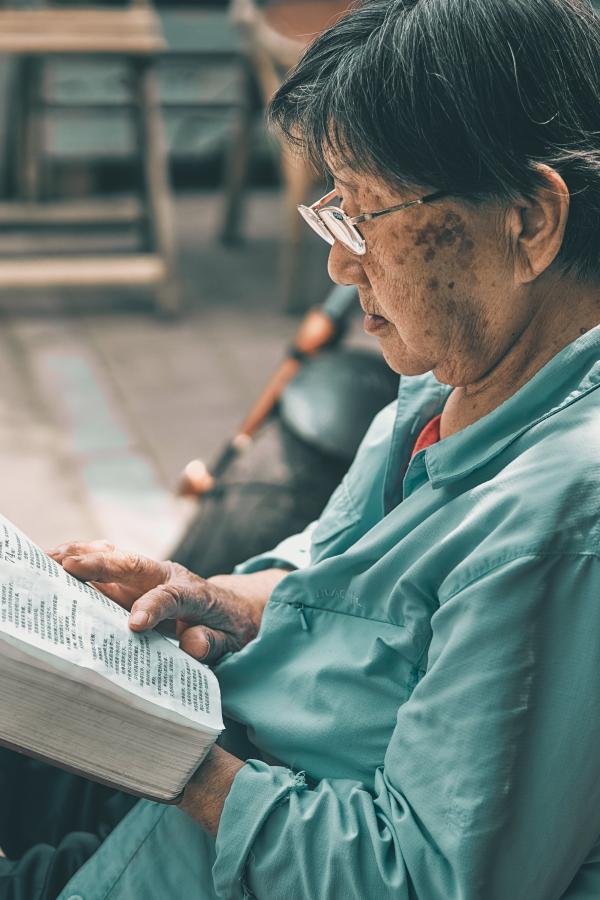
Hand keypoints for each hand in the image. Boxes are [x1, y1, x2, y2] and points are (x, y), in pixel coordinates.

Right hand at [48, 541, 266, 663]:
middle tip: (68, 567)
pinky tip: (55, 561)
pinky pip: (105, 565)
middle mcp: (167, 576)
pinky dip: (80, 560)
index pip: (172, 596)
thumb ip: (212, 641)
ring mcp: (148, 575)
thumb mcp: (231, 640)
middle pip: (134, 564)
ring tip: (49, 558)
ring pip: (114, 558)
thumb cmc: (229, 627)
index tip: (135, 624)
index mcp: (194, 593)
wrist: (232, 608)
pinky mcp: (132, 580)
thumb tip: (191, 643)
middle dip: (101, 563)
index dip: (153, 607)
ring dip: (82, 556)